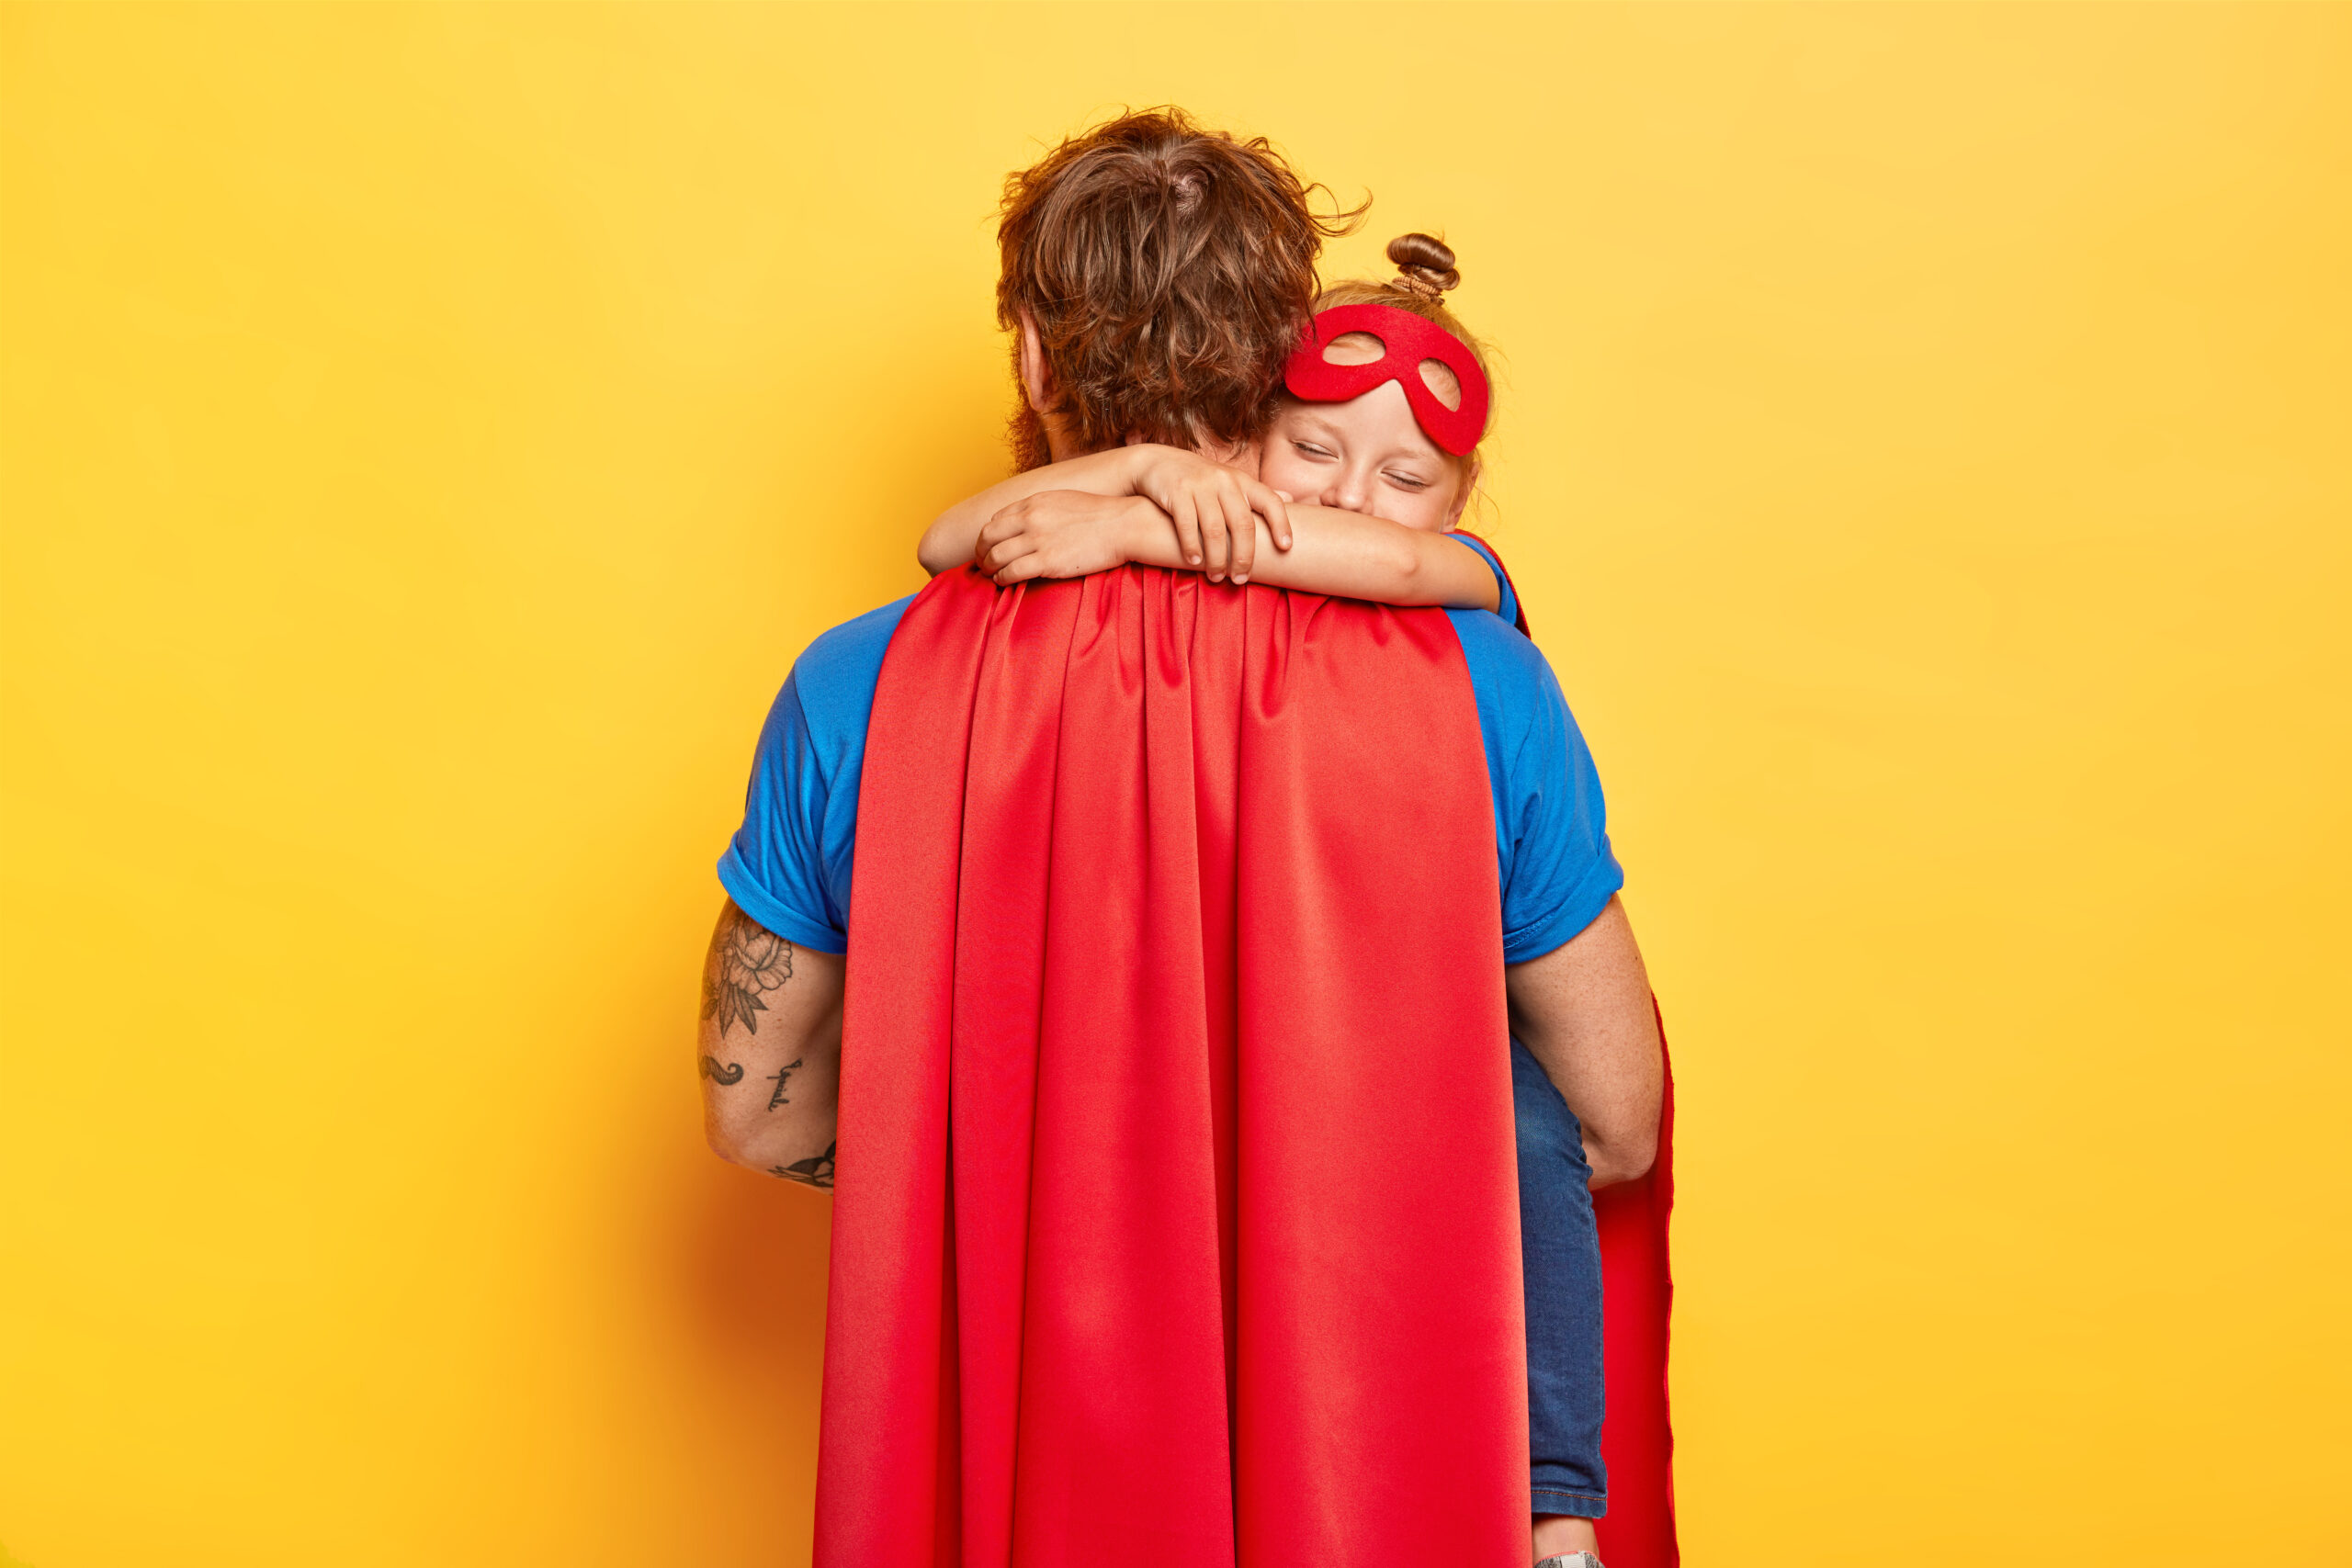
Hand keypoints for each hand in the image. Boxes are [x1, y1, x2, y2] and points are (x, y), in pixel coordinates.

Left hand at [974, 491, 1156, 584]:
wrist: (1124, 525)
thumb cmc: (1100, 515)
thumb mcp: (1065, 500)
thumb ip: (1043, 508)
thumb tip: (1030, 519)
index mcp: (1035, 502)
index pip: (996, 519)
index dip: (987, 535)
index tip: (988, 546)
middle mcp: (1031, 519)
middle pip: (988, 536)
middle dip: (980, 551)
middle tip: (981, 562)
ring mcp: (1038, 540)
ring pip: (996, 556)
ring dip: (988, 568)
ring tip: (989, 575)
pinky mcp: (1048, 562)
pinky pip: (1012, 572)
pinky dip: (1002, 578)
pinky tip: (1003, 582)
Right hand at [1122, 445, 1291, 582]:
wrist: (1158, 462)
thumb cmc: (1200, 479)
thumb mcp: (1230, 480)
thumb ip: (1255, 493)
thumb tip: (1290, 498)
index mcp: (1242, 480)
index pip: (1270, 501)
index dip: (1281, 524)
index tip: (1286, 548)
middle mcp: (1224, 481)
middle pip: (1242, 524)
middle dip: (1244, 557)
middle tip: (1240, 580)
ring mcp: (1200, 485)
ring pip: (1215, 530)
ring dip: (1217, 559)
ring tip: (1217, 577)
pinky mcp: (1177, 491)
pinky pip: (1187, 525)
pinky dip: (1192, 547)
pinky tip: (1195, 562)